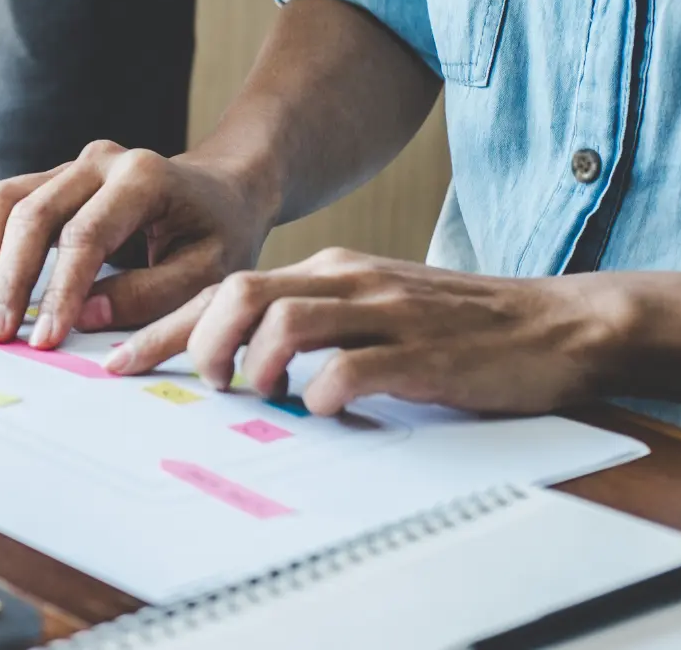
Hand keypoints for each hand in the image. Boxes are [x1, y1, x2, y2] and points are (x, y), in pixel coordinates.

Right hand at [0, 141, 272, 347]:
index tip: (45, 339)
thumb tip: (84, 316)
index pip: (84, 235)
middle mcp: (98, 161)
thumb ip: (150, 295)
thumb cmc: (219, 235)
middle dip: (9, 279)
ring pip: (2, 200)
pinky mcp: (50, 178)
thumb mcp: (208, 273)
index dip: (59, 290)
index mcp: (142, 176)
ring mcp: (69, 165)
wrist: (220, 192)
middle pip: (31, 213)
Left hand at [104, 249, 621, 415]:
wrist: (561, 323)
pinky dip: (322, 392)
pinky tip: (323, 409)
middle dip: (194, 339)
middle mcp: (349, 280)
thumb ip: (316, 322)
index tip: (119, 362)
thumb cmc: (462, 326)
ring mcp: (386, 312)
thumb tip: (238, 359)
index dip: (165, 327)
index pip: (227, 288)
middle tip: (192, 381)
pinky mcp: (423, 352)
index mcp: (331, 270)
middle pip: (241, 291)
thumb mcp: (376, 307)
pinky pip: (353, 367)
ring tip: (256, 392)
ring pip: (286, 319)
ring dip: (253, 362)